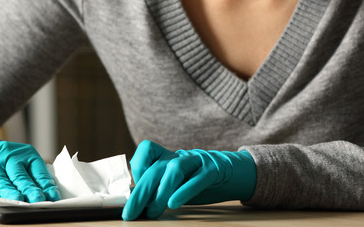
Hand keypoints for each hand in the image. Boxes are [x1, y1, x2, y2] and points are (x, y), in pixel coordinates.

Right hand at [0, 139, 60, 202]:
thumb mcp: (21, 162)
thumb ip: (33, 176)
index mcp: (24, 153)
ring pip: (0, 178)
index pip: (37, 170)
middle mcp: (7, 156)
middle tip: (37, 199)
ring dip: (9, 191)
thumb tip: (48, 195)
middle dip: (29, 188)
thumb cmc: (4, 161)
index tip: (52, 197)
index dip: (45, 184)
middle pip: (19, 175)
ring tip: (17, 200)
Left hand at [122, 140, 255, 219]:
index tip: (133, 191)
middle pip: (155, 169)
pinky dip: (184, 190)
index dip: (138, 169)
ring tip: (154, 212)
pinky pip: (198, 178)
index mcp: (168, 157)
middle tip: (131, 213)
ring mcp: (197, 161)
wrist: (232, 173)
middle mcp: (180, 156)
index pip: (147, 150)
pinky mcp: (213, 170)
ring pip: (174, 170)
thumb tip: (135, 203)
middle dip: (140, 193)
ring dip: (160, 192)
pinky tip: (173, 203)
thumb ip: (158, 189)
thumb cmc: (197, 181)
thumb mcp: (175, 183)